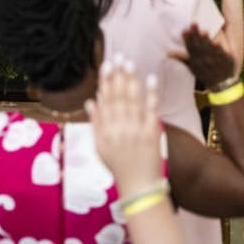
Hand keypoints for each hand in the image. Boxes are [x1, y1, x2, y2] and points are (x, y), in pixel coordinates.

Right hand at [86, 57, 163, 197]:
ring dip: (131, 80)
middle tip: (119, 57)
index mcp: (105, 131)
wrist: (138, 187)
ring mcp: (136, 130)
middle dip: (118, 76)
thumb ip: (96, 123)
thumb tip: (91, 100)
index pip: (105, 101)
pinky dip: (151, 94)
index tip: (106, 65)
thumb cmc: (118, 166)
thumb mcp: (100, 147)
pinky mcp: (152, 133)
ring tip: (130, 63)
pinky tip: (150, 78)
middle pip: (117, 97)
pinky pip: (151, 110)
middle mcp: (119, 129)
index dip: (106, 82)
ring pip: (132, 101)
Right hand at [168, 25, 235, 86]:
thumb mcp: (192, 68)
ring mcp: (215, 61)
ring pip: (209, 50)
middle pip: (199, 47)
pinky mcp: (225, 61)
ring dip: (206, 41)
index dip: (187, 40)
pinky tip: (217, 42)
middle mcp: (204, 61)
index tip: (184, 30)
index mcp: (196, 62)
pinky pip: (221, 55)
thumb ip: (181, 58)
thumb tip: (168, 53)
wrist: (221, 85)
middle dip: (196, 35)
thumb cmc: (204, 74)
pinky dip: (219, 50)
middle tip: (194, 24)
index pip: (190, 49)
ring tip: (204, 31)